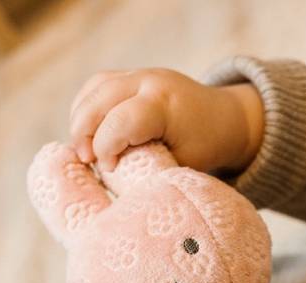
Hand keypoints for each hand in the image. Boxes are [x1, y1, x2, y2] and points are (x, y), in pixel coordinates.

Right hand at [68, 67, 263, 173]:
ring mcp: (139, 74)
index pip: (120, 121)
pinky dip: (86, 110)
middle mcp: (148, 81)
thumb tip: (114, 185)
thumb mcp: (183, 164)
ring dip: (80, 121)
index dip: (106, 148)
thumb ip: (150, 170)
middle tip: (85, 163)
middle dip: (84, 133)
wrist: (225, 118)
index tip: (108, 172)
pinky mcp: (131, 75)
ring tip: (84, 151)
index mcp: (164, 104)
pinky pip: (96, 87)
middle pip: (98, 100)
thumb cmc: (206, 148)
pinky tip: (88, 135)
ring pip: (92, 90)